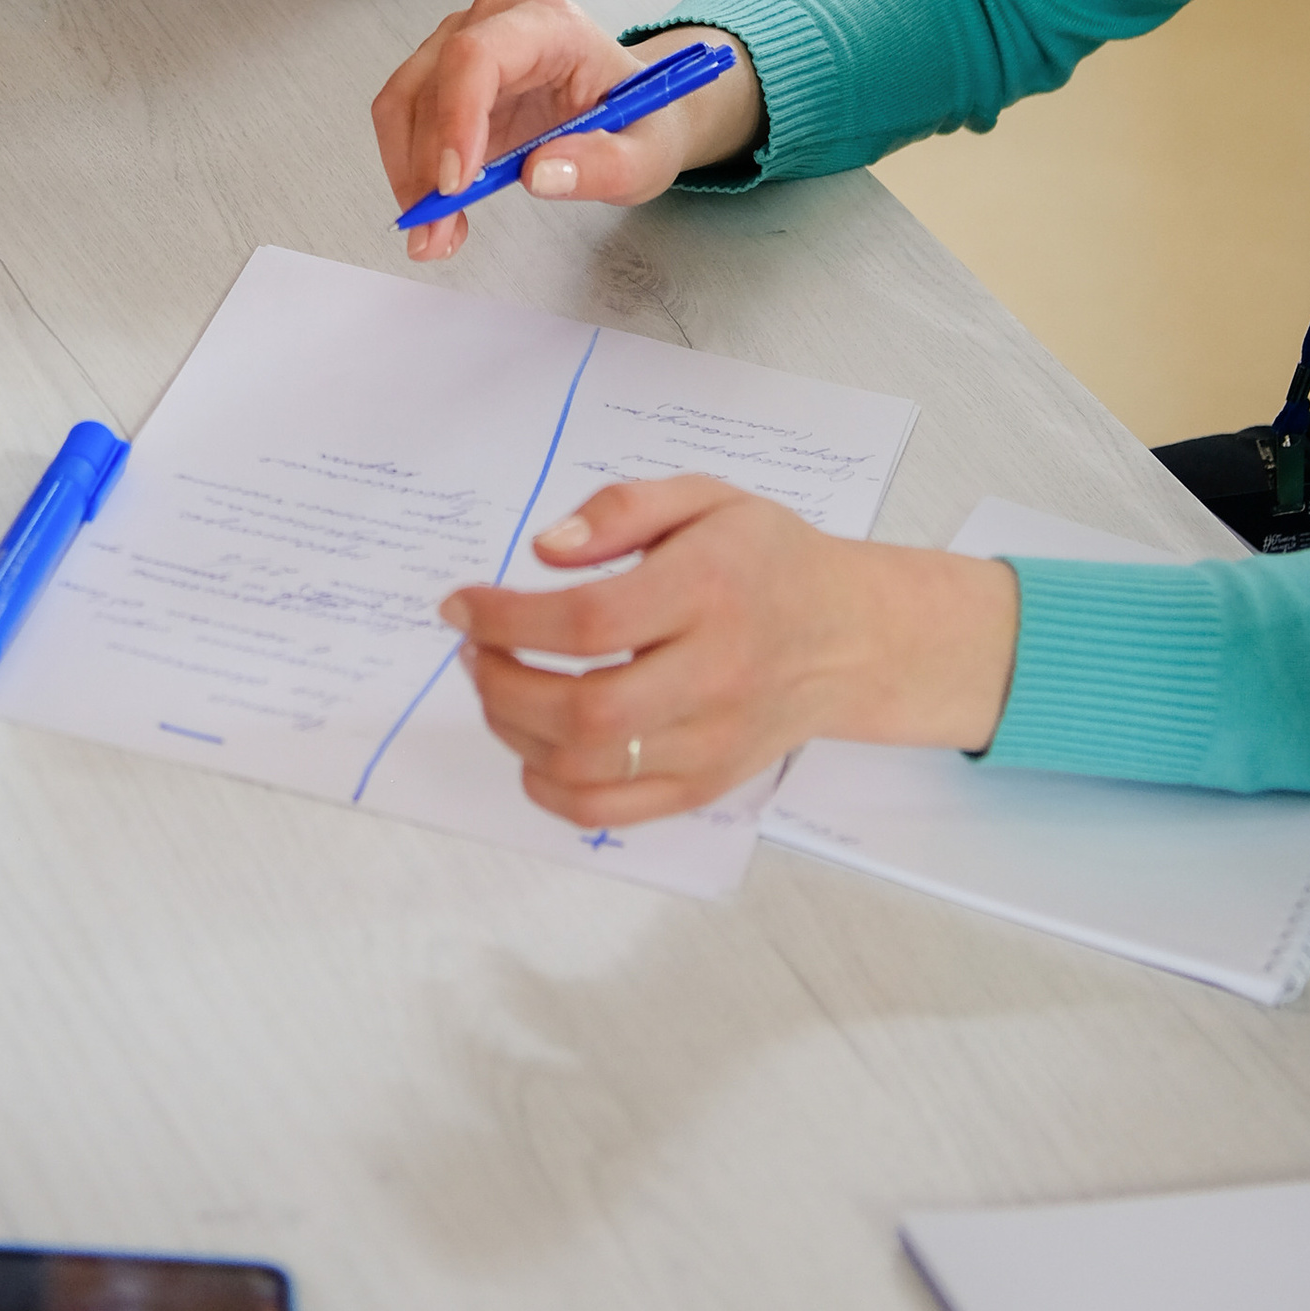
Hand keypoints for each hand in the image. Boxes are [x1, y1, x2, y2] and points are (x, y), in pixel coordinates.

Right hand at [372, 0, 761, 261]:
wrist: (633, 111)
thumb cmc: (640, 121)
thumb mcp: (647, 155)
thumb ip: (606, 165)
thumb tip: (541, 175)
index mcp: (552, 24)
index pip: (478, 54)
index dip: (455, 117)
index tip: (456, 185)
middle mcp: (497, 18)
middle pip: (430, 80)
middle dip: (424, 164)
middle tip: (438, 233)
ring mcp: (463, 40)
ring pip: (404, 101)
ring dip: (408, 173)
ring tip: (438, 234)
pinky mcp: (445, 74)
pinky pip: (406, 119)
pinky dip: (409, 169)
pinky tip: (438, 212)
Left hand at [439, 476, 1023, 817]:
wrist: (848, 636)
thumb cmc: (765, 560)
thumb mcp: (705, 498)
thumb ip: (622, 508)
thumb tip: (545, 551)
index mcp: (710, 591)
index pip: (589, 621)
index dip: (506, 618)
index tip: (461, 604)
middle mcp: (716, 676)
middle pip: (585, 709)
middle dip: (500, 682)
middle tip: (473, 651)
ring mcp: (712, 744)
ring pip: (588, 767)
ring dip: (513, 731)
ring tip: (495, 685)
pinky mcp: (704, 786)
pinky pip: (608, 812)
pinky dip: (547, 787)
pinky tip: (531, 743)